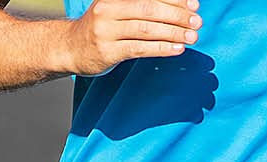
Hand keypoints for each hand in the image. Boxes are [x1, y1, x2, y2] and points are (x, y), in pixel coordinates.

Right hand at [57, 0, 199, 76]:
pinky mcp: (107, 51)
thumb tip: (176, 7)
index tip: (194, 4)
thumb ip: (140, 5)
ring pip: (147, 30)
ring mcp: (106, 31)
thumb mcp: (116, 8)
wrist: (69, 48)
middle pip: (150, 10)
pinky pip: (140, 49)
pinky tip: (177, 49)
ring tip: (192, 36)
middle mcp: (108, 9)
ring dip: (173, 33)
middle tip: (197, 22)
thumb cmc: (100, 27)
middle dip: (177, 15)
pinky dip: (161, 48)